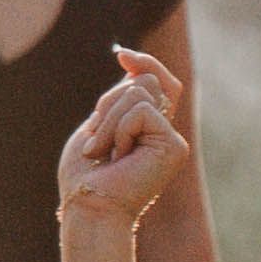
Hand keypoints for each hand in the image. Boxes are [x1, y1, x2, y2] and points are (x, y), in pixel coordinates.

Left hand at [54, 43, 194, 236]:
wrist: (88, 206)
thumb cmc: (86, 174)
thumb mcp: (99, 123)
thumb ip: (120, 96)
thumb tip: (129, 59)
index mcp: (150, 128)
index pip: (159, 80)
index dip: (145, 62)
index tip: (121, 55)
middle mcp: (166, 132)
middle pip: (145, 81)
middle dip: (110, 104)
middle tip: (100, 143)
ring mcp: (173, 140)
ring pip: (139, 92)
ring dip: (109, 121)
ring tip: (105, 153)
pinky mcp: (174, 146)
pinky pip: (140, 110)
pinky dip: (118, 130)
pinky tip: (117, 157)